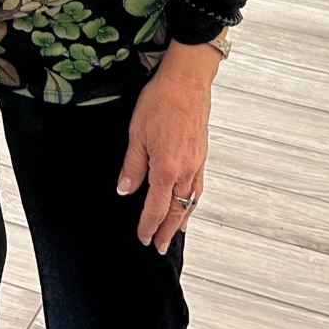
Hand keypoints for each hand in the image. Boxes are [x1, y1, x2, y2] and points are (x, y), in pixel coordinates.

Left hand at [117, 40, 218, 254]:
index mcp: (166, 170)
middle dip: (167, 231)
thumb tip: (126, 190)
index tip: (143, 238)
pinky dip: (193, 202)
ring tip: (176, 233)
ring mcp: (196, 164)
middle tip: (161, 247)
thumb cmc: (161, 102)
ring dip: (182, 219)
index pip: (156, 208)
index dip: (148, 226)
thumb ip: (133, 166)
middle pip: (176, 211)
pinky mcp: (202, 154)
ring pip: (190, 202)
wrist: (187, 82)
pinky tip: (189, 203)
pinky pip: (198, 187)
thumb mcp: (137, 134)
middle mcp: (185, 171)